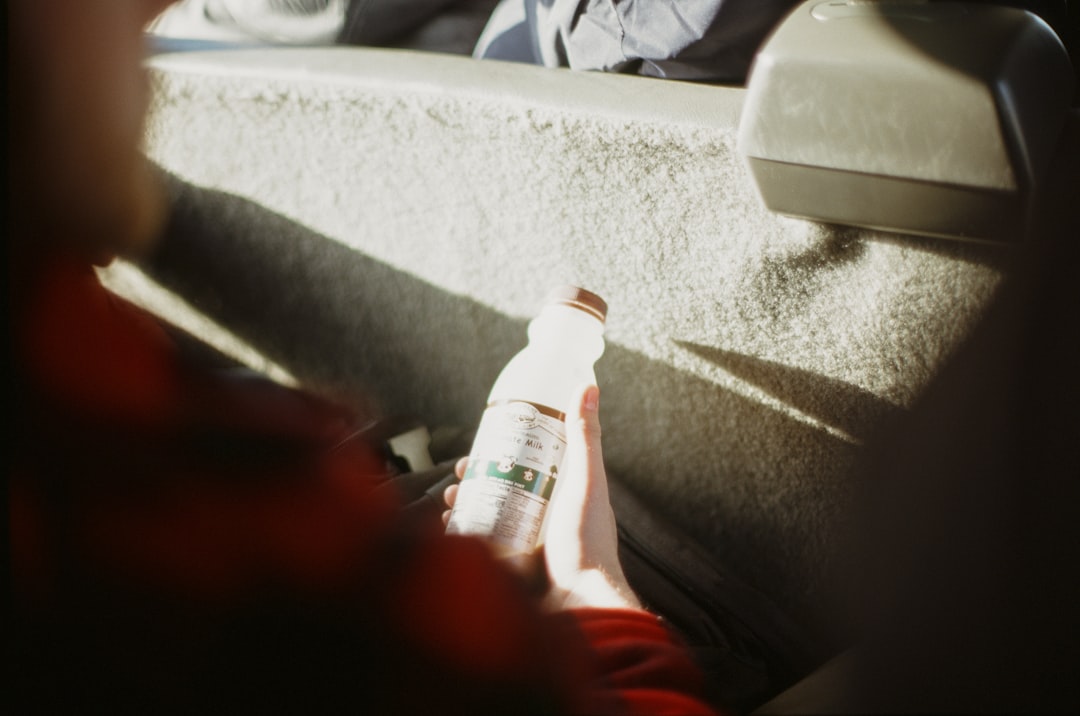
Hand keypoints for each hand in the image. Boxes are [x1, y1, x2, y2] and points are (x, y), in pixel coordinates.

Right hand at [443, 385, 641, 610]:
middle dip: (478, 477)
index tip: (483, 442)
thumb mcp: (585, 481)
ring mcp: (528, 544)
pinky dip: (464, 535)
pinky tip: (448, 529)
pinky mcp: (512, 569)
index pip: (531, 463)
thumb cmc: (585, 542)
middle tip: (459, 472)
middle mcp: (547, 518)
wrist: (577, 604)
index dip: (505, 450)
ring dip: (466, 504)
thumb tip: (587, 386)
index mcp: (566, 496)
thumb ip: (585, 437)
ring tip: (451, 500)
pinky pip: (483, 546)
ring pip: (489, 515)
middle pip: (504, 488)